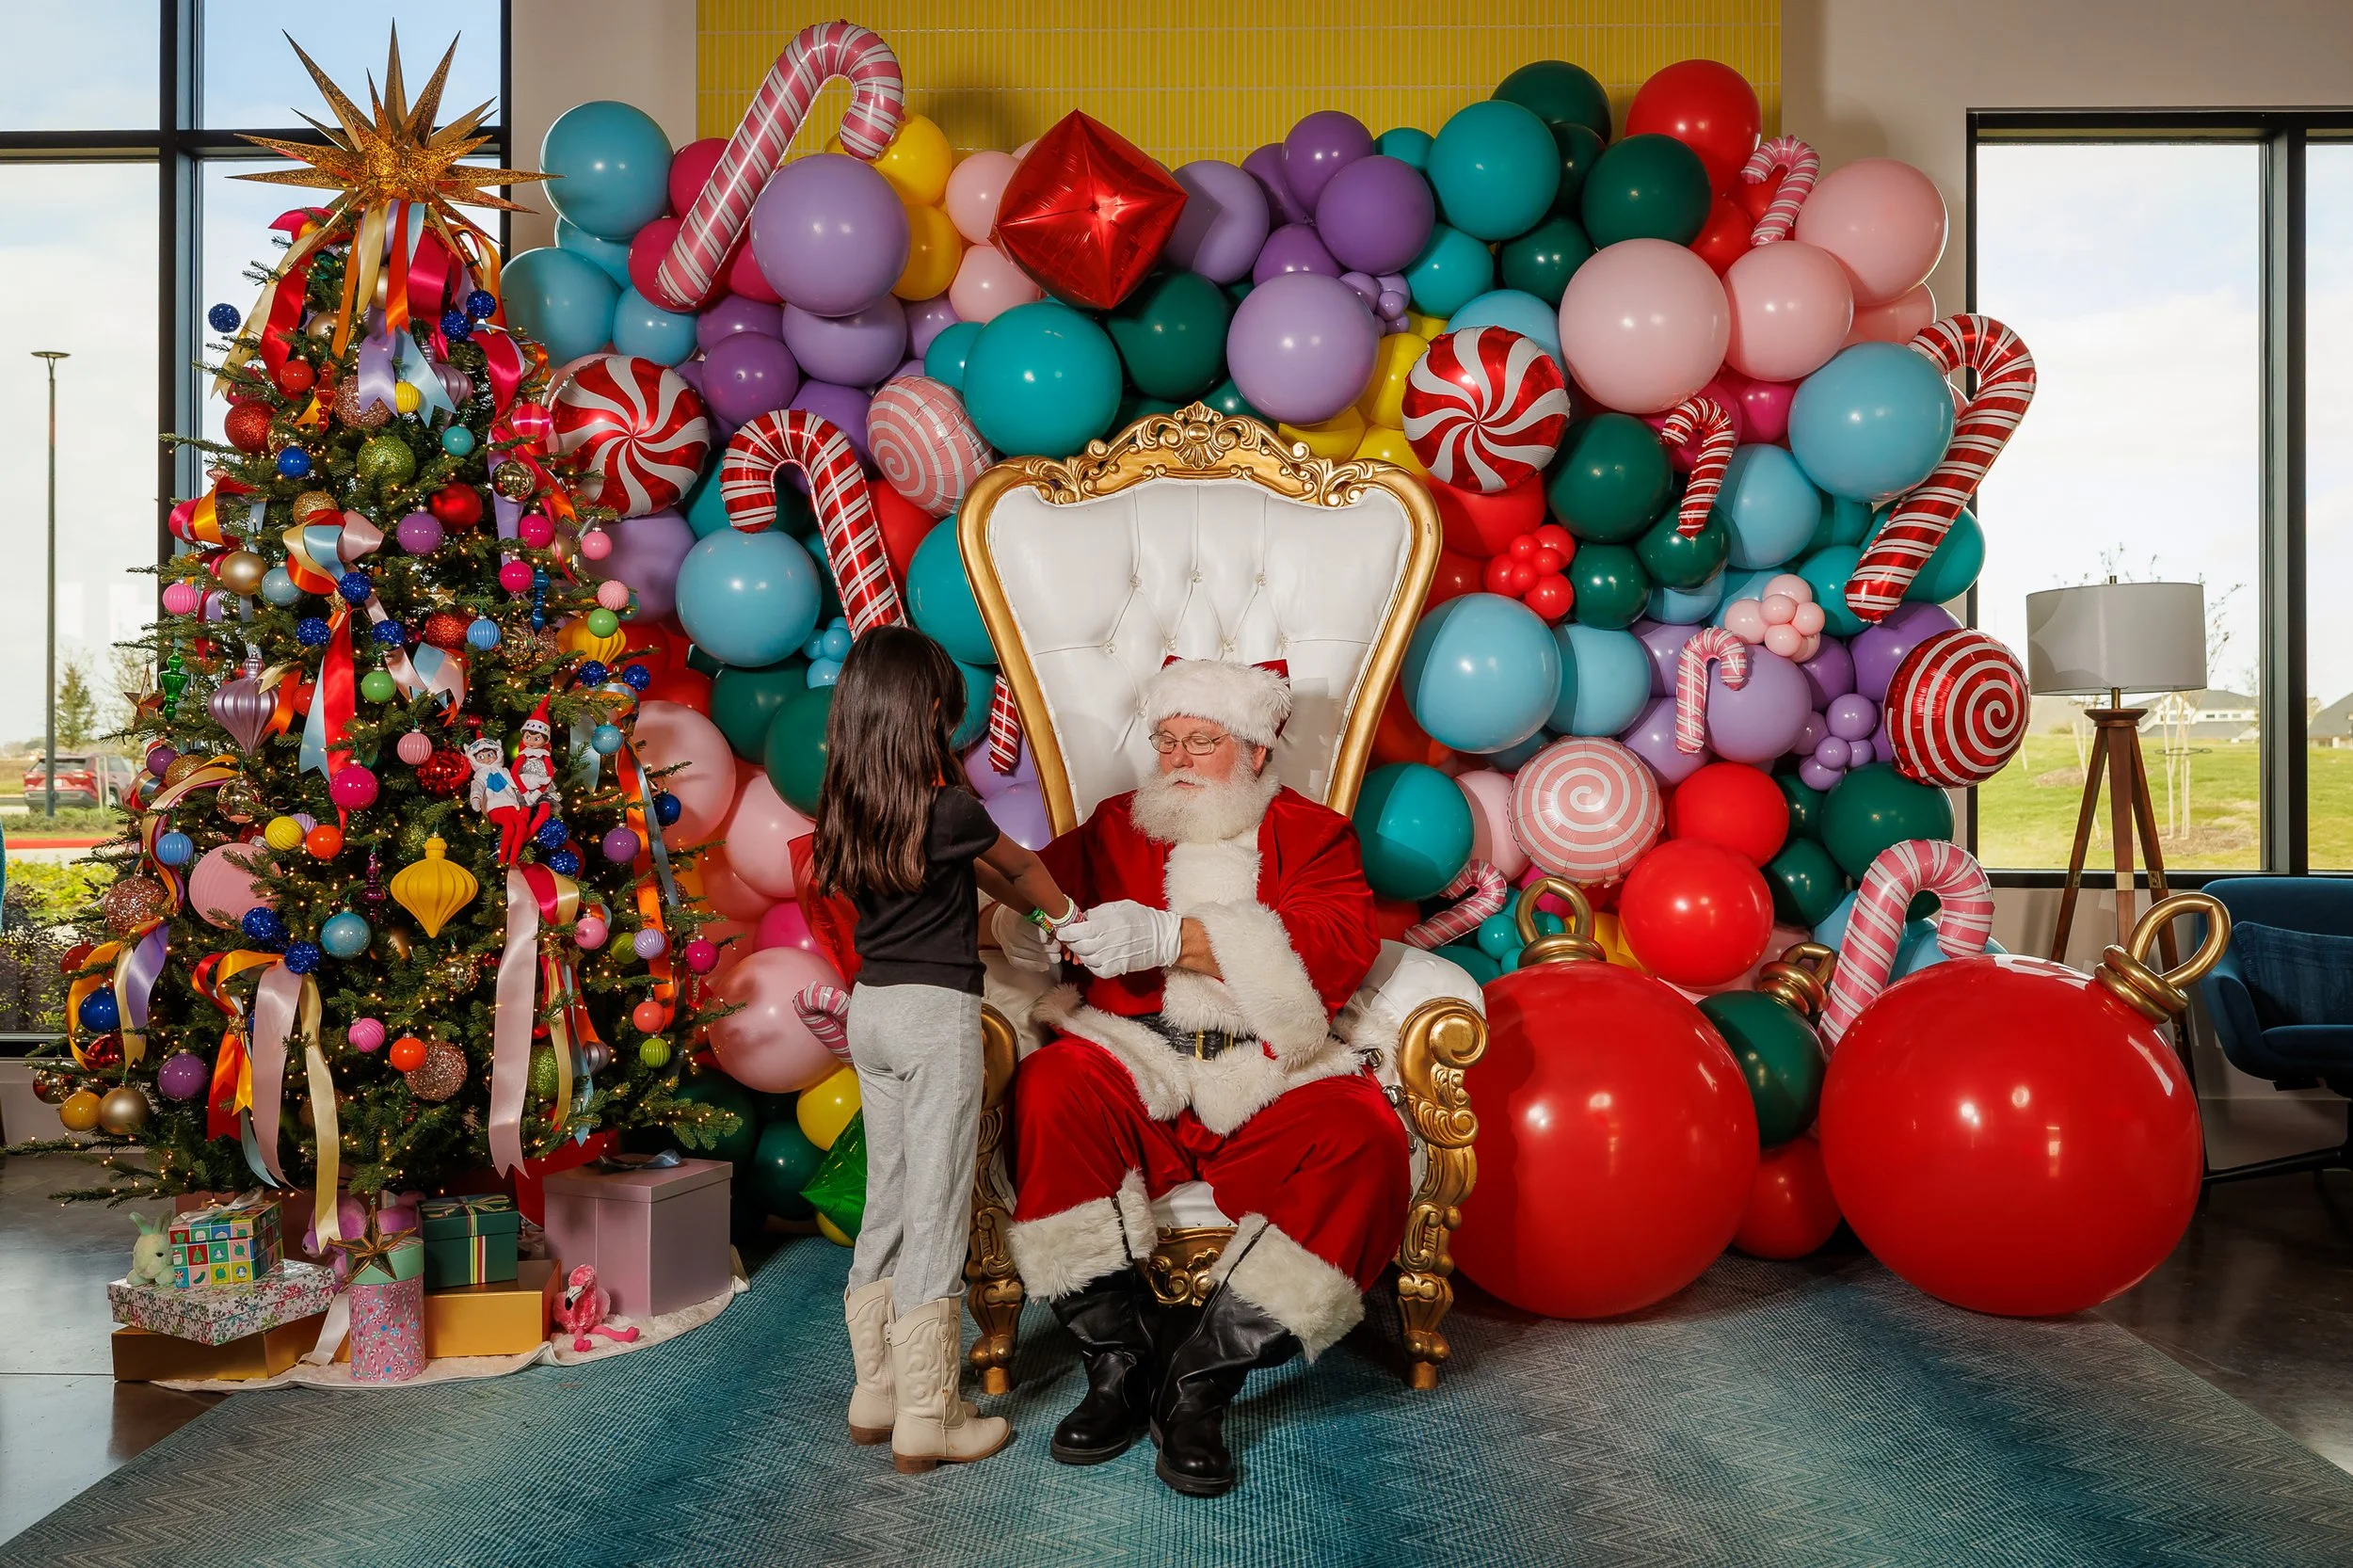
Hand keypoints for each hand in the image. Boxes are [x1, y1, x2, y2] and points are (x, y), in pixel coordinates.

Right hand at [990, 903, 1061, 973]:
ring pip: (1030, 956)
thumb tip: (1060, 916)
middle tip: (1059, 947)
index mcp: (1015, 919)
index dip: (1037, 933)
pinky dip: (1037, 966)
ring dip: (1046, 958)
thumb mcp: (1033, 909)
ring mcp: (1010, 948)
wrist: (1007, 923)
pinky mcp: (1011, 958)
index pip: (1024, 927)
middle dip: (1047, 948)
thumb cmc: (1026, 915)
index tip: (1047, 937)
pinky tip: (1046, 964)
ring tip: (1056, 956)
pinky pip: (1024, 965)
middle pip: (1030, 944)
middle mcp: (1010, 935)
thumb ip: (1045, 913)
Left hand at [1057, 900, 1181, 977]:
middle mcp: (1111, 941)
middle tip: (1070, 939)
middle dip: (1071, 942)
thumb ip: (1099, 912)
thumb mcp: (1121, 907)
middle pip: (1081, 946)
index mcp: (1111, 923)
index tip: (1062, 930)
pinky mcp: (1119, 968)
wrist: (1163, 938)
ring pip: (1087, 959)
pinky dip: (1091, 965)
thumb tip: (1082, 918)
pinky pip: (1097, 970)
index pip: (1081, 930)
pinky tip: (1093, 958)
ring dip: (1081, 953)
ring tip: (1083, 947)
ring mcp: (1115, 957)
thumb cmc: (1143, 919)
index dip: (1068, 932)